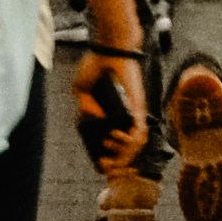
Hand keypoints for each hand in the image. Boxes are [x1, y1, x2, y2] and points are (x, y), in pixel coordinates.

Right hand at [72, 48, 148, 173]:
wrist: (108, 49)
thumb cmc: (96, 66)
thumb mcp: (82, 91)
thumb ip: (85, 107)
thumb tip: (93, 119)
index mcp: (112, 113)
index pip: (113, 140)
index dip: (107, 155)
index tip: (101, 165)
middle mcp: (125, 115)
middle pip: (126, 147)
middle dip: (117, 163)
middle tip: (106, 170)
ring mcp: (133, 112)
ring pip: (134, 144)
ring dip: (124, 158)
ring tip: (112, 164)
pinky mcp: (138, 107)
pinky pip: (139, 132)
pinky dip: (130, 146)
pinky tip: (121, 150)